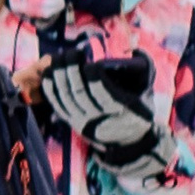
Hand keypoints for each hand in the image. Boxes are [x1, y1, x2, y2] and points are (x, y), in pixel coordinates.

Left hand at [40, 55, 169, 175]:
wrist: (127, 144)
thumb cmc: (137, 114)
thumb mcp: (146, 95)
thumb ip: (144, 73)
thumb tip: (135, 51)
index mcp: (121, 109)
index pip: (102, 94)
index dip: (94, 77)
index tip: (92, 63)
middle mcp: (99, 118)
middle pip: (79, 93)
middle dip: (72, 70)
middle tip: (71, 53)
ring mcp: (83, 121)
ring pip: (66, 97)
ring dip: (59, 75)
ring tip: (58, 57)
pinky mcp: (72, 121)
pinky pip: (57, 104)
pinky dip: (50, 88)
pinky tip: (48, 73)